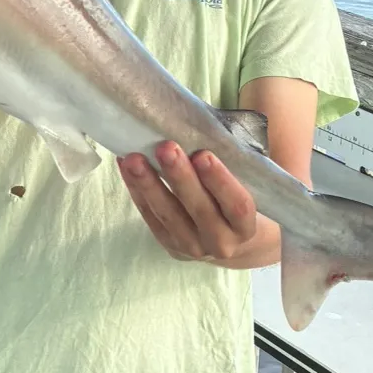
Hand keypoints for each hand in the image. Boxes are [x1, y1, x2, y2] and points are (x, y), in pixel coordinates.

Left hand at [117, 141, 259, 262]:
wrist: (229, 237)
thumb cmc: (236, 198)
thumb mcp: (245, 186)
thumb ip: (231, 163)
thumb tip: (197, 124)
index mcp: (246, 226)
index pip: (237, 205)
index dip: (220, 181)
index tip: (204, 154)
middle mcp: (222, 242)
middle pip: (200, 209)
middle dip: (181, 177)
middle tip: (166, 148)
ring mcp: (193, 247)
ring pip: (169, 215)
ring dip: (149, 185)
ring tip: (134, 158)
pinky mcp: (168, 245)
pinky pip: (150, 217)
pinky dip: (137, 191)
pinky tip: (126, 167)